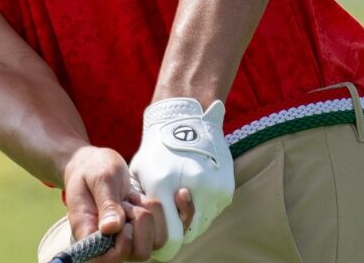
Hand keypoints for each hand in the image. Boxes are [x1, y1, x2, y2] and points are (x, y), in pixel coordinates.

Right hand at [62, 146, 192, 261]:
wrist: (96, 163)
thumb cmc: (91, 169)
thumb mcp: (98, 179)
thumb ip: (106, 204)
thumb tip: (111, 229)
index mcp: (89, 234)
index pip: (110, 259)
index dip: (123, 244)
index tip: (123, 215)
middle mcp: (110, 243)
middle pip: (141, 252)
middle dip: (141, 221)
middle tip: (126, 200)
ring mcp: (130, 239)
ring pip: (158, 241)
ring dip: (152, 213)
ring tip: (133, 197)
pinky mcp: (145, 231)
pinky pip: (172, 231)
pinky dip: (179, 211)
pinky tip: (179, 194)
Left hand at [129, 98, 233, 260]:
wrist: (186, 121)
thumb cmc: (156, 150)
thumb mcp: (140, 172)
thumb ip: (141, 202)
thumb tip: (139, 229)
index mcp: (163, 185)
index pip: (170, 235)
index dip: (165, 242)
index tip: (161, 240)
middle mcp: (191, 190)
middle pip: (189, 233)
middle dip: (179, 229)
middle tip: (171, 218)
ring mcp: (211, 190)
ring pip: (202, 223)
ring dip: (193, 218)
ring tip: (181, 199)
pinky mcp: (224, 189)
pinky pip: (214, 211)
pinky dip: (205, 207)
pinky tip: (194, 190)